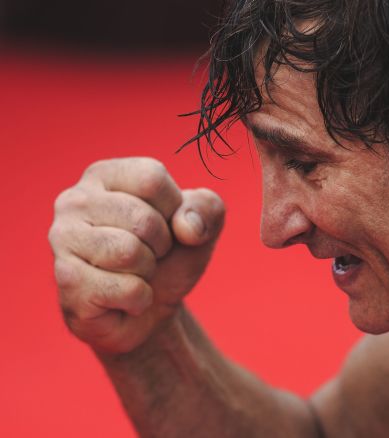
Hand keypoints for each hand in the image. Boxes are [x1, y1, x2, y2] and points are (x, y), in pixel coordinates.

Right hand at [49, 157, 224, 353]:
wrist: (150, 311)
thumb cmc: (170, 258)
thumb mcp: (201, 227)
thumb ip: (208, 209)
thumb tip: (187, 227)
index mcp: (105, 175)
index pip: (151, 178)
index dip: (173, 209)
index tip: (165, 225)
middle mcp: (75, 201)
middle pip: (142, 219)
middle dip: (161, 246)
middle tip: (150, 255)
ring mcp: (63, 240)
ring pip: (128, 252)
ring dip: (147, 272)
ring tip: (135, 273)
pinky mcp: (66, 280)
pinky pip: (125, 289)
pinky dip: (139, 299)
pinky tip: (123, 297)